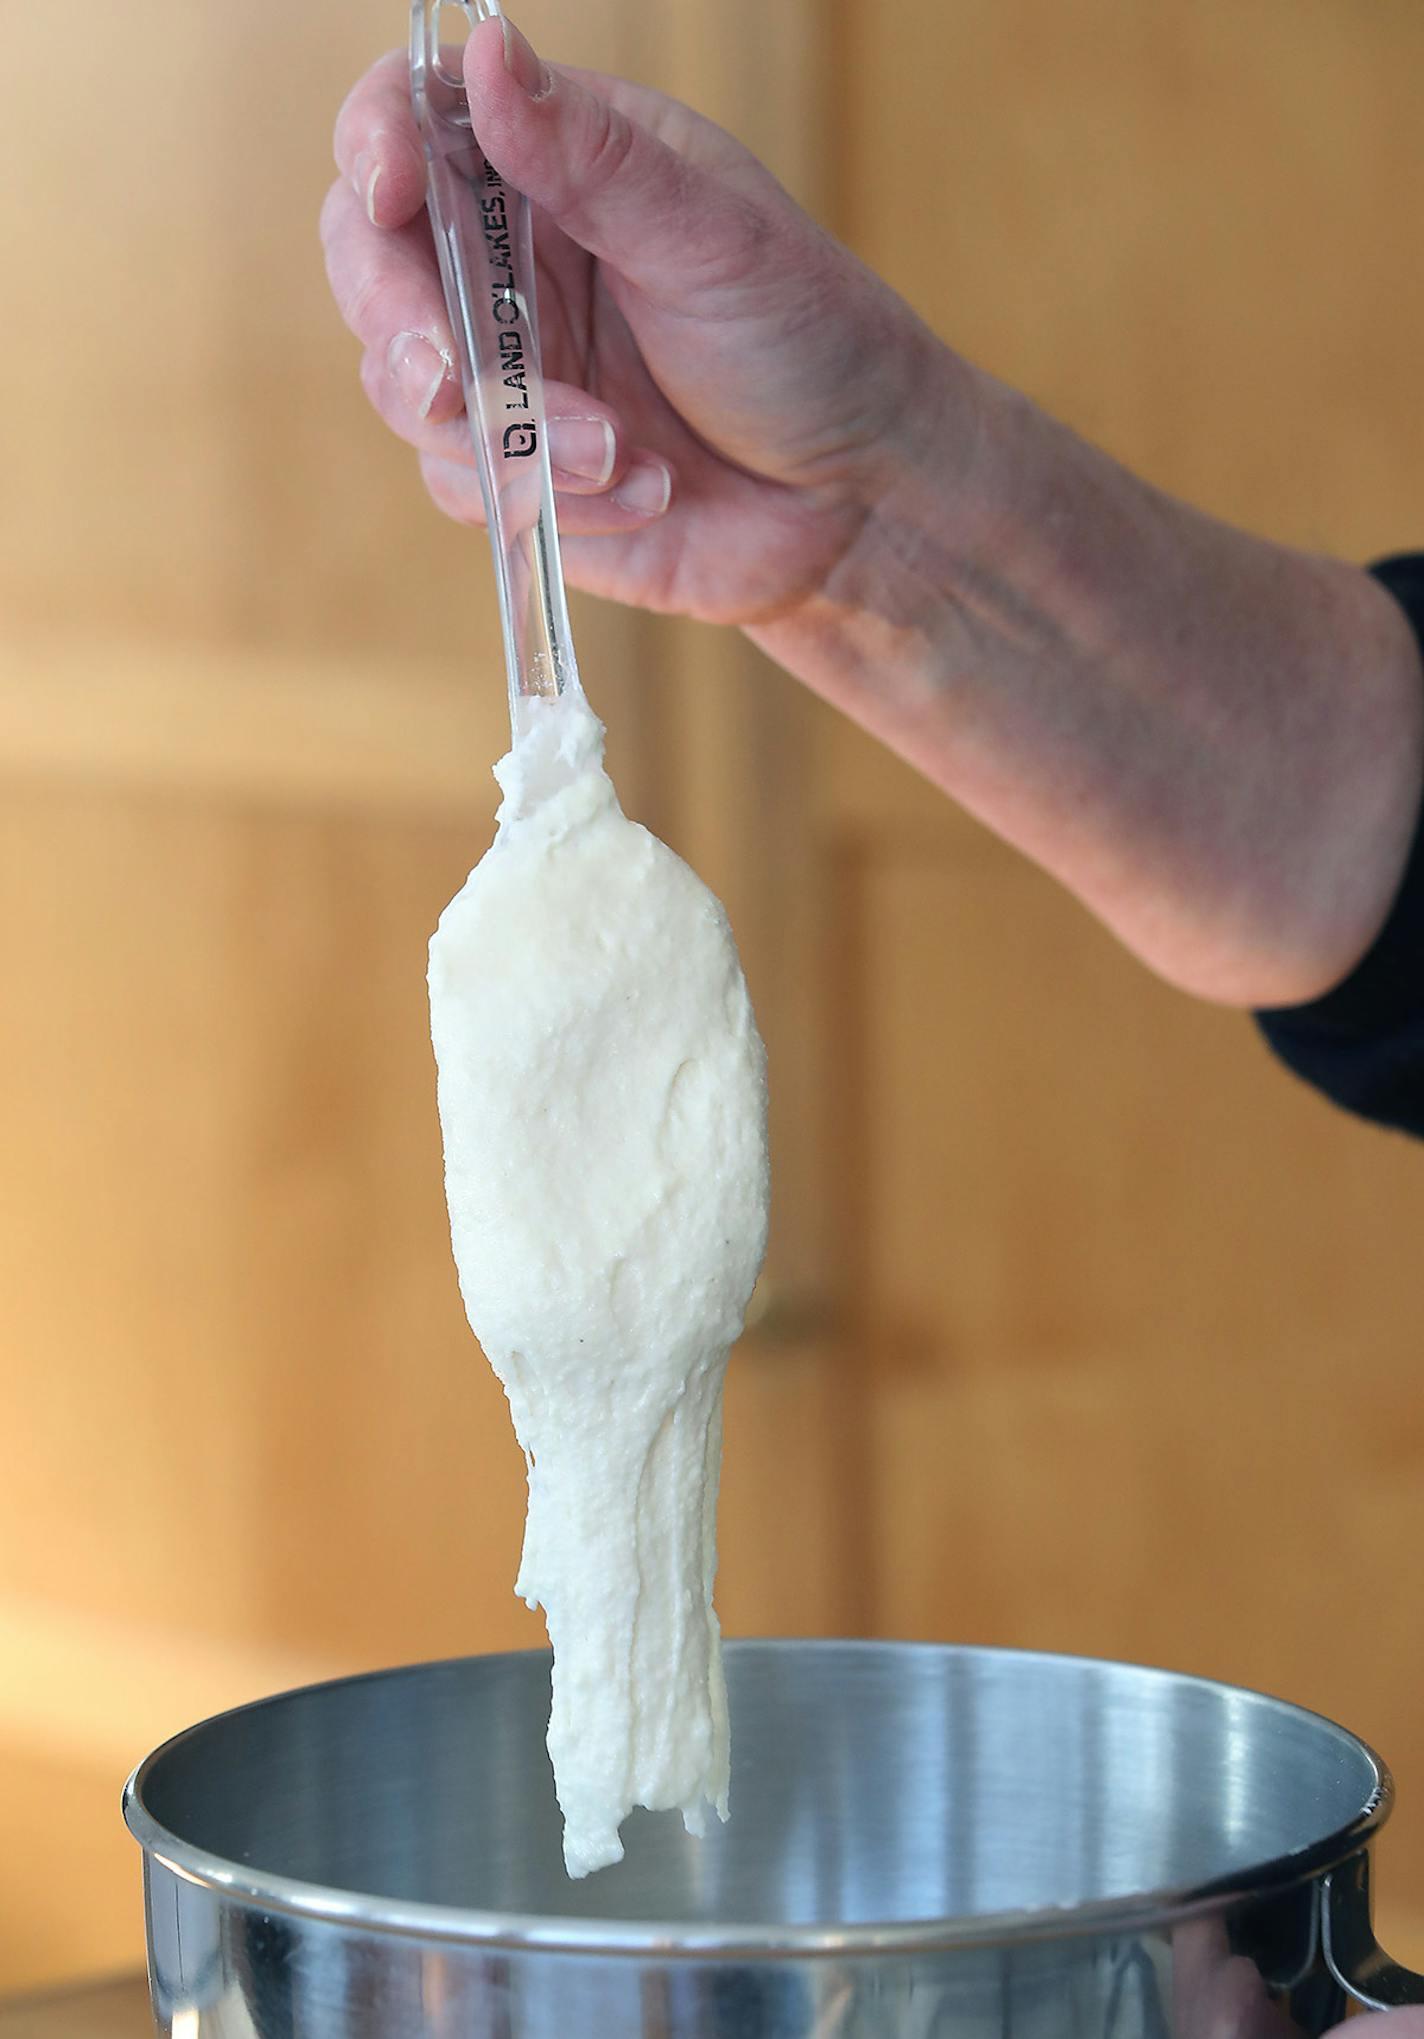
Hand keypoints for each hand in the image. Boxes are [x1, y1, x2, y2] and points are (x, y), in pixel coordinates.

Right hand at [322, 18, 953, 627]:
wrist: (859, 504)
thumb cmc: (812, 347)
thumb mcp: (712, 239)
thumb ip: (592, 159)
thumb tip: (491, 49)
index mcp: (560, 168)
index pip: (418, 121)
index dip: (376, 145)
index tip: (386, 191)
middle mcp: (516, 264)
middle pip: (373, 262)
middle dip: (402, 322)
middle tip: (451, 376)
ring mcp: (512, 372)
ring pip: (408, 391)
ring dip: (508, 433)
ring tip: (620, 451)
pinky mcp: (520, 472)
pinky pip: (471, 486)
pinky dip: (553, 497)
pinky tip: (648, 490)